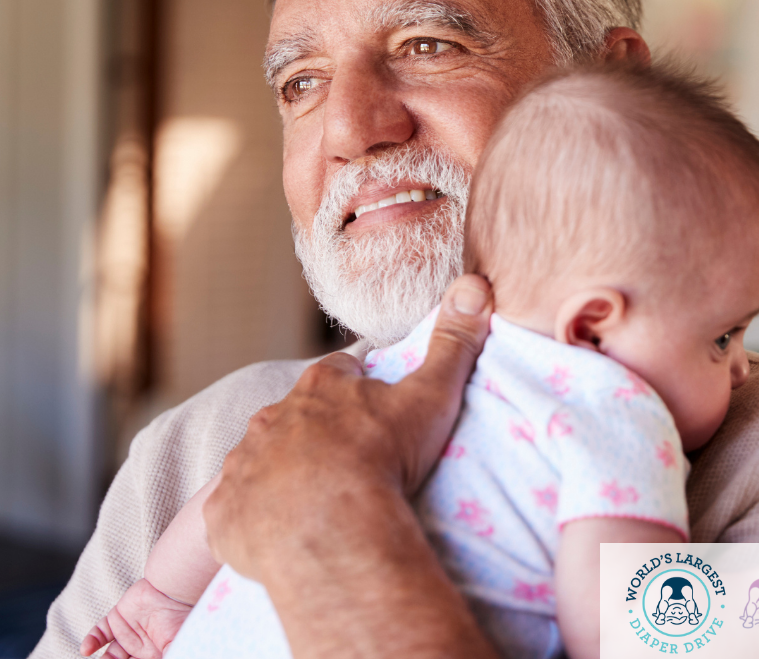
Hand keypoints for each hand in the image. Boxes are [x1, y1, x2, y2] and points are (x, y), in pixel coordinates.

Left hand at [80, 578, 190, 658]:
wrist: (175, 590)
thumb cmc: (182, 618)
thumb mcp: (177, 645)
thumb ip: (170, 654)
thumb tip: (168, 657)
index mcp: (155, 655)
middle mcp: (141, 647)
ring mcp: (128, 632)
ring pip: (110, 655)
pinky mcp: (118, 618)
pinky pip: (100, 633)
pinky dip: (91, 641)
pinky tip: (87, 649)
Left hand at [203, 274, 492, 580]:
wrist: (333, 530)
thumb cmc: (383, 457)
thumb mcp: (431, 396)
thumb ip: (452, 343)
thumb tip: (474, 285)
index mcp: (320, 385)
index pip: (338, 372)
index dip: (357, 389)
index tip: (374, 413)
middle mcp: (273, 415)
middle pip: (296, 415)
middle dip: (317, 432)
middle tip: (349, 463)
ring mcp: (244, 463)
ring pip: (261, 459)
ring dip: (282, 472)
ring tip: (315, 502)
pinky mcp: (224, 512)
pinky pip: (235, 509)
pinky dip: (253, 517)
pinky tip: (279, 532)